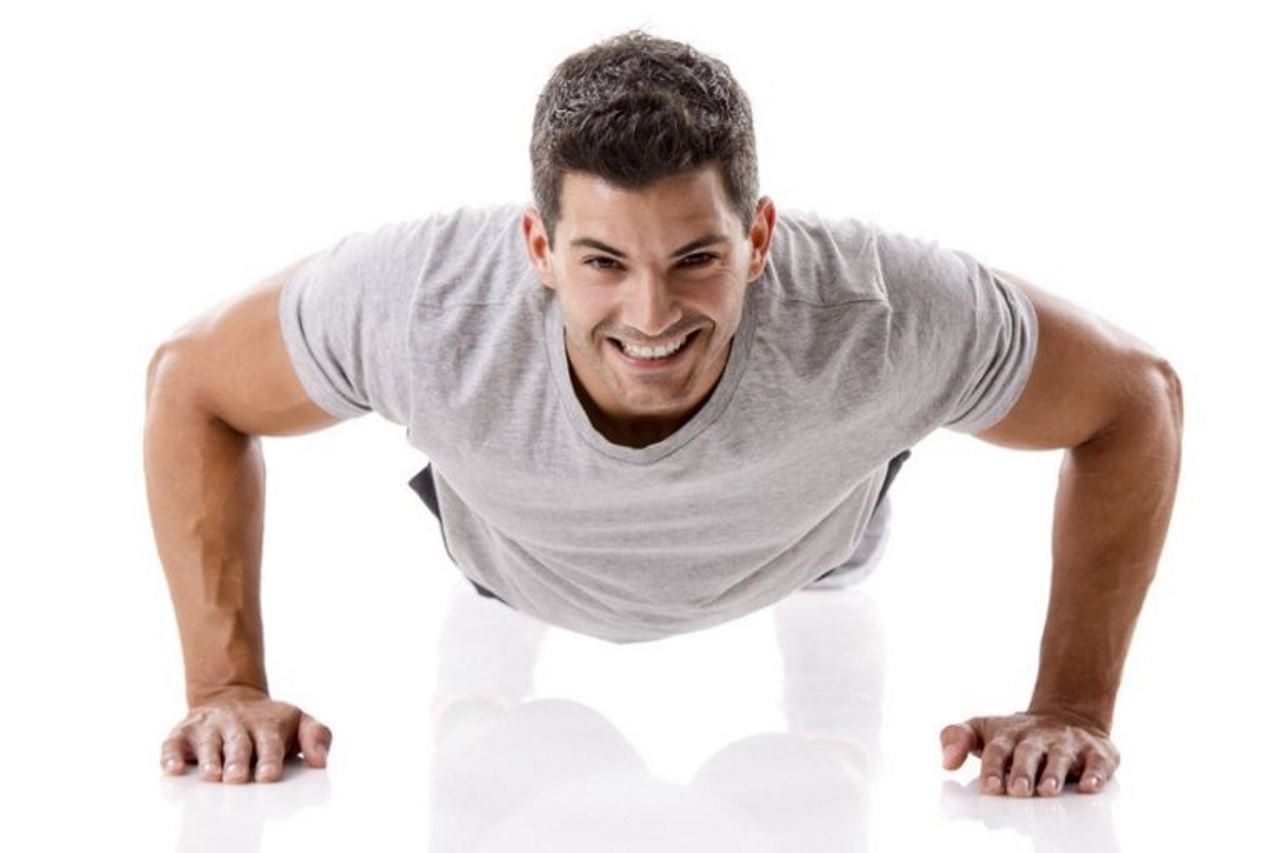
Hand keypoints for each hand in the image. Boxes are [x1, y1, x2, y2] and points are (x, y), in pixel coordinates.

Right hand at [160, 687, 331, 783]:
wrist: (231, 696)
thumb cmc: (269, 722)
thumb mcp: (299, 721)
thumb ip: (317, 737)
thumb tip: (321, 762)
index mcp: (266, 723)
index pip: (269, 741)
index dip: (269, 758)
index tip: (269, 775)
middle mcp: (236, 724)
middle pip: (238, 744)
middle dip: (237, 761)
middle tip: (238, 778)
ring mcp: (209, 727)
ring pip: (207, 744)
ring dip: (209, 760)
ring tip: (212, 777)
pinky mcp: (183, 733)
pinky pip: (173, 744)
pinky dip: (170, 756)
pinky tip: (174, 769)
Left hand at [939, 709, 1119, 796]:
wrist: (1068, 714)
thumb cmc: (1017, 734)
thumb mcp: (982, 729)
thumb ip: (956, 739)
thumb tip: (945, 763)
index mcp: (1008, 735)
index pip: (996, 750)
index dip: (992, 767)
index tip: (989, 786)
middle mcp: (1037, 738)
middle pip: (1027, 753)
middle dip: (1022, 772)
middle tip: (1017, 790)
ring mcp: (1067, 744)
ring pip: (1060, 757)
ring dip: (1054, 773)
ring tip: (1047, 790)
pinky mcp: (1096, 751)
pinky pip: (1098, 762)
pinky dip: (1095, 774)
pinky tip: (1088, 787)